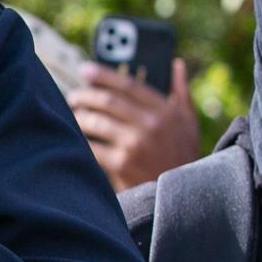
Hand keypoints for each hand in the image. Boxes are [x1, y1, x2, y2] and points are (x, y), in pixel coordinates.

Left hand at [68, 59, 200, 193]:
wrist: (180, 197)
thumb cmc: (183, 157)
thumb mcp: (189, 124)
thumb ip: (181, 93)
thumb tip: (176, 64)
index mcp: (166, 111)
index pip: (129, 85)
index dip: (104, 75)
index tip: (85, 69)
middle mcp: (151, 125)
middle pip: (108, 102)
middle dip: (85, 95)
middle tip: (73, 95)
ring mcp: (135, 144)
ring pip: (97, 122)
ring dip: (80, 116)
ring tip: (73, 115)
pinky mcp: (122, 164)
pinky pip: (92, 147)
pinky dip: (80, 140)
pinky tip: (74, 137)